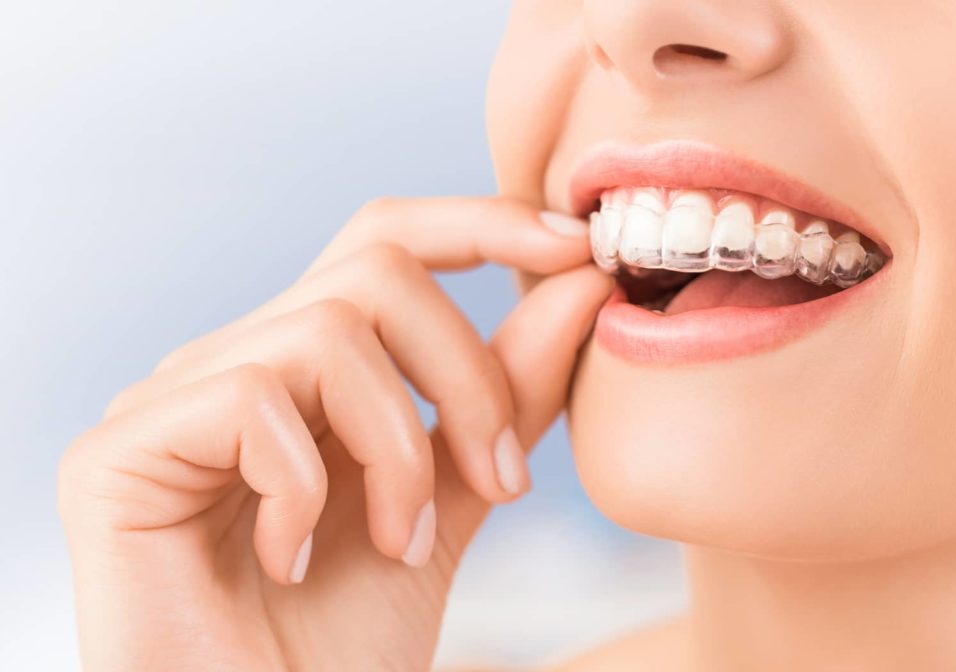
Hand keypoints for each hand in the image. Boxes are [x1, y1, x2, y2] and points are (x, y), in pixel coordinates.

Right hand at [58, 196, 613, 670]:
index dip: (479, 224)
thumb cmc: (348, 638)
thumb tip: (577, 285)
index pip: (386, 244)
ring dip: (399, 450)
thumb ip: (505, 396)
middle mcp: (234, 361)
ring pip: (328, 330)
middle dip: (468, 374)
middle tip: (504, 480)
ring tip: (401, 544)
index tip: (574, 250)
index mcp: (305, 368)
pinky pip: (250, 401)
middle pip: (376, 270)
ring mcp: (170, 399)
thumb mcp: (454, 499)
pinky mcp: (116, 452)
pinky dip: (307, 489)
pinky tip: (292, 563)